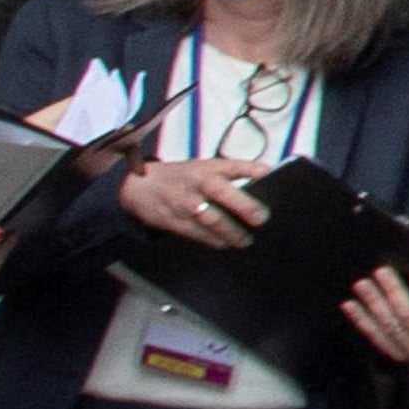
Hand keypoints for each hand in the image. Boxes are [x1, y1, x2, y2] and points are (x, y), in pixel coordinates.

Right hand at [119, 156, 269, 249]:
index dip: (250, 168)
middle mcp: (197, 183)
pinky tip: (225, 244)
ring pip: (210, 218)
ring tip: (245, 240)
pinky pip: (196, 233)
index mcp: (208, 168)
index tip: (267, 174)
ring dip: (230, 231)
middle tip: (261, 218)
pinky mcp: (174, 220)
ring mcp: (185, 202)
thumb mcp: (204, 168)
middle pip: (222, 192)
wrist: (140, 186)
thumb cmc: (183, 177)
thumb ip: (230, 175)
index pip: (232, 165)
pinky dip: (212, 240)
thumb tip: (263, 185)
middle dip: (243, 206)